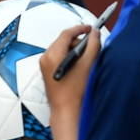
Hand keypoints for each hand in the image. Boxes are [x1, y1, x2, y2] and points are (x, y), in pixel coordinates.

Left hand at [40, 24, 99, 139]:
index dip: (80, 29)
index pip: (66, 34)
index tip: (90, 28)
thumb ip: (92, 47)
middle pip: (63, 41)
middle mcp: (46, 58)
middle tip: (92, 46)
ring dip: (74, 50)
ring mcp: (45, 65)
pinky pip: (59, 58)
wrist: (66, 111)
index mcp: (53, 54)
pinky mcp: (48, 72)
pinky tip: (80, 65)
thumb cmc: (76, 92)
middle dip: (78, 41)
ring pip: (61, 49)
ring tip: (87, 58)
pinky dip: (70, 57)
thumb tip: (94, 34)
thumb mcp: (88, 66)